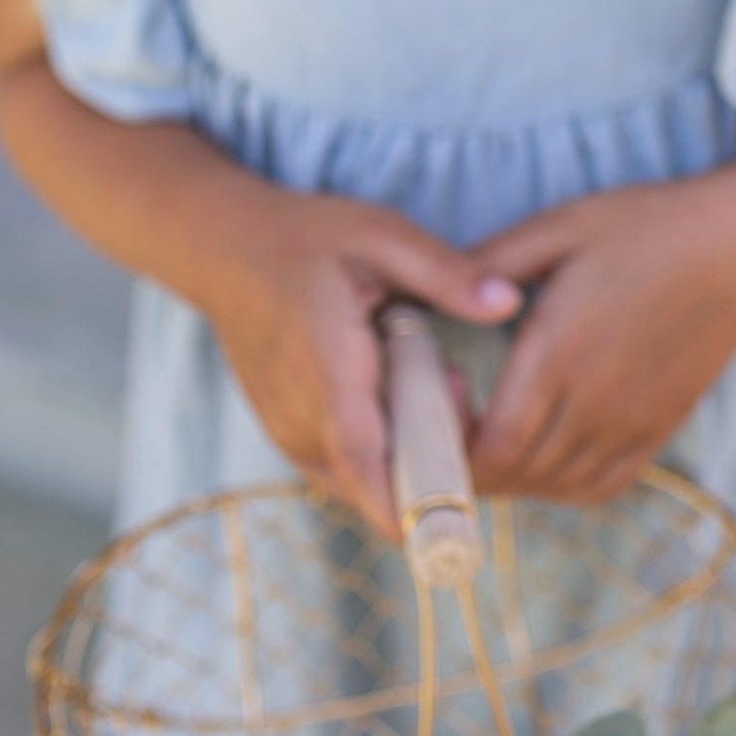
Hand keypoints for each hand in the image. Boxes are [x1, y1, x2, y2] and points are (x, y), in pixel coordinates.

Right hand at [204, 193, 521, 540]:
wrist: (224, 249)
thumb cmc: (309, 239)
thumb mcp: (384, 237)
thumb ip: (447, 274)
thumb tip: (510, 302)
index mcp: (329, 371)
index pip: (370, 471)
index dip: (420, 498)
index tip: (462, 477)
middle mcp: (301, 419)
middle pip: (379, 488)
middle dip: (433, 460)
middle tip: (454, 384)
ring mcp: (287, 436)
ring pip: (363, 487)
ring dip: (406, 456)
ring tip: (424, 377)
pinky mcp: (286, 439)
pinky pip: (345, 473)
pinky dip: (379, 451)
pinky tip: (392, 390)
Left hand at [464, 177, 735, 504]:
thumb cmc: (644, 228)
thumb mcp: (557, 228)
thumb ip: (489, 265)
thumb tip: (429, 292)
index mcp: (559, 356)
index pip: (494, 447)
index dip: (452, 447)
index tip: (443, 399)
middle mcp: (595, 405)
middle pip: (517, 477)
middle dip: (471, 462)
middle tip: (454, 415)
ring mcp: (630, 425)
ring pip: (555, 488)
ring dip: (514, 475)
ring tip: (494, 429)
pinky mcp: (658, 432)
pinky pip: (599, 485)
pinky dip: (561, 484)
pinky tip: (547, 448)